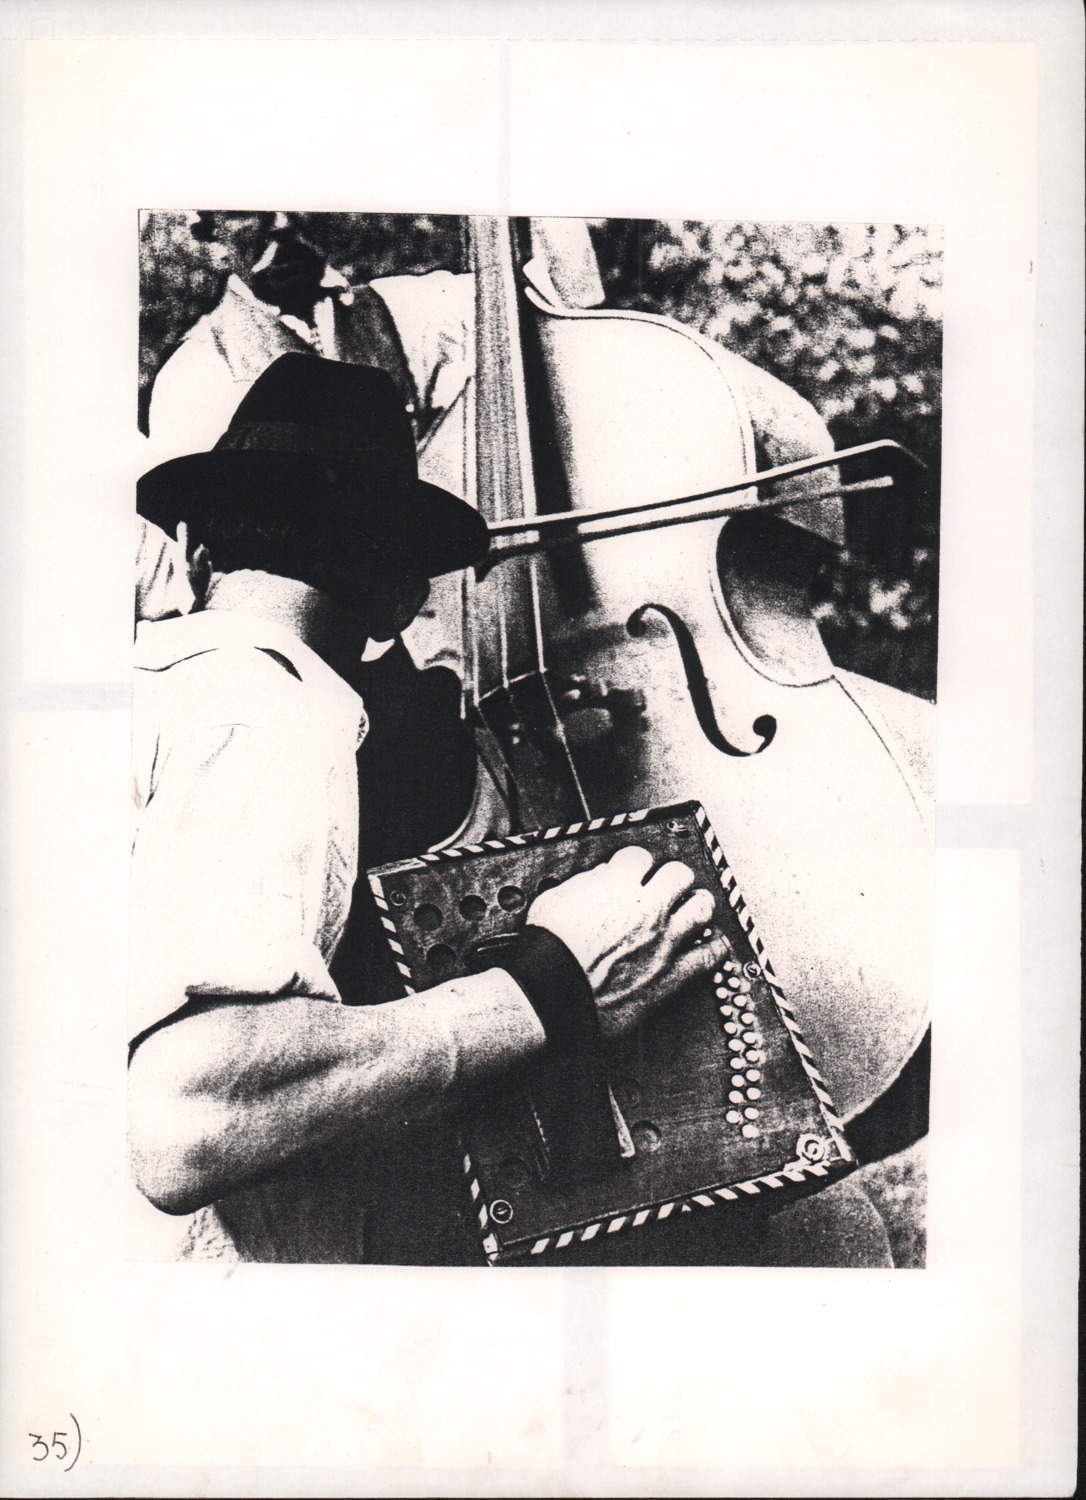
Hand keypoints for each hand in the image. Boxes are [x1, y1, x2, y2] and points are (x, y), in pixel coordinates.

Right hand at [526, 845, 727, 1039]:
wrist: (553, 991)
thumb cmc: (548, 948)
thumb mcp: (556, 898)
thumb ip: (585, 884)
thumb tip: (601, 878)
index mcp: (618, 884)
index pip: (640, 856)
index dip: (636, 863)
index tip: (635, 871)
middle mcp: (647, 907)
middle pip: (679, 874)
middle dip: (673, 878)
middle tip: (668, 886)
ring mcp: (664, 939)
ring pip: (701, 907)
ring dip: (698, 905)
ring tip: (695, 906)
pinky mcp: (671, 973)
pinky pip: (708, 957)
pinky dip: (715, 949)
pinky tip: (716, 944)